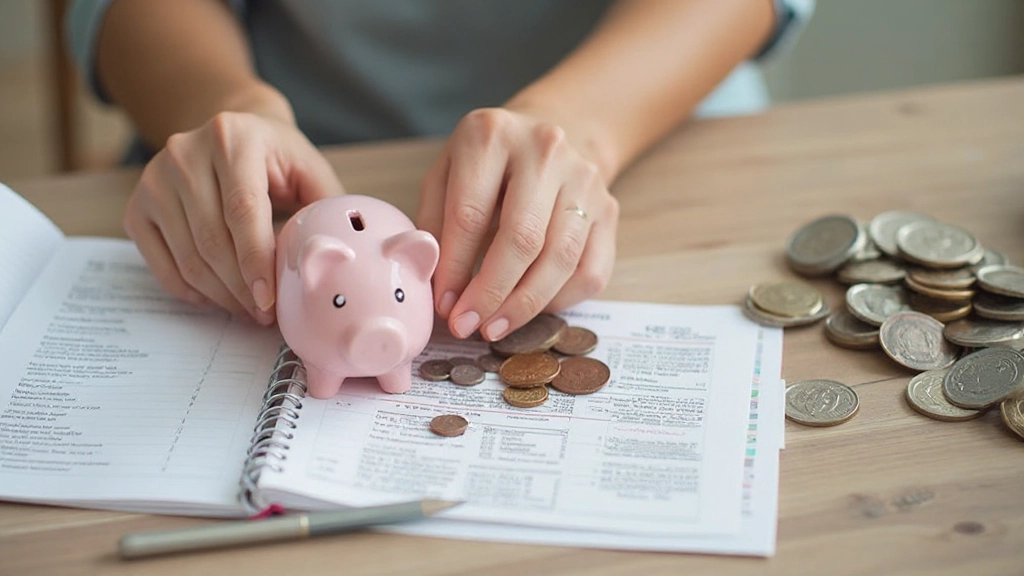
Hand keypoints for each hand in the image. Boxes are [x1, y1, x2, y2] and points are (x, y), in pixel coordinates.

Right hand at [124, 112, 342, 323]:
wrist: (231, 133)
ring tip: (249, 310)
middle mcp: (185, 153)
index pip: (242, 209)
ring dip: (221, 295)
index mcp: (233, 137)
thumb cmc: (276, 157)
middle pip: (212, 239)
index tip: (269, 299)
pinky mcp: (137, 206)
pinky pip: (162, 263)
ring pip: (187, 257)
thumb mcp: (309, 168)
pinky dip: (192, 291)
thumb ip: (325, 206)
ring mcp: (154, 180)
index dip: (256, 260)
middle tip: (266, 314)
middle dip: (241, 288)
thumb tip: (334, 257)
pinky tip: (219, 299)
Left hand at [416, 107, 618, 340]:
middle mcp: (545, 150)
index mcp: (492, 135)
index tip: (443, 305)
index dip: (454, 267)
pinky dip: (560, 301)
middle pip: (522, 238)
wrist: (549, 137)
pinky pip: (590, 271)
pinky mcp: (609, 209)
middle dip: (492, 293)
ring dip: (524, 305)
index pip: (470, 214)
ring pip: (561, 259)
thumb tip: (440, 289)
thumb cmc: (487, 167)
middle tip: (468, 326)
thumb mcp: (446, 176)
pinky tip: (531, 310)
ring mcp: (584, 179)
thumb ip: (435, 225)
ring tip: (495, 327)